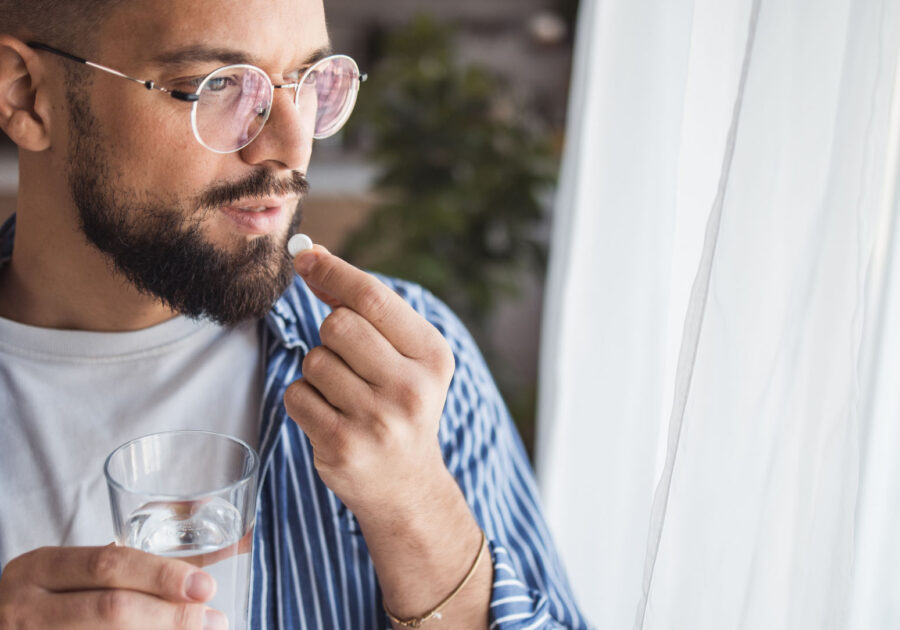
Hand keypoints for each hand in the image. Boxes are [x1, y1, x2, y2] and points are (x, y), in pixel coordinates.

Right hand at [0, 545, 224, 628]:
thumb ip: (139, 558)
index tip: (205, 586)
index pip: (107, 565)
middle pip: (112, 609)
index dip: (161, 575)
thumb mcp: (77, 570)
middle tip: (213, 619)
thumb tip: (224, 529)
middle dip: (171, 615)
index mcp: (40, 568)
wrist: (9, 627)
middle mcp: (28, 608)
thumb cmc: (55, 595)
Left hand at [286, 246, 456, 521]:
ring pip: (315, 360)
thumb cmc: (400, 405)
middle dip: (331, 333)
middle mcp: (411, 387)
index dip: (333, 271)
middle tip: (349, 359)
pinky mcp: (343, 445)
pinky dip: (304, 399)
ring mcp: (377, 420)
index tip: (306, 256)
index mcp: (433, 356)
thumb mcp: (404, 356)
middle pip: (338, 324)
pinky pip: (297, 394)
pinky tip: (330, 416)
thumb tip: (314, 259)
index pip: (373, 297)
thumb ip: (365, 310)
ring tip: (345, 395)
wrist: (406, 485)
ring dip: (318, 371)